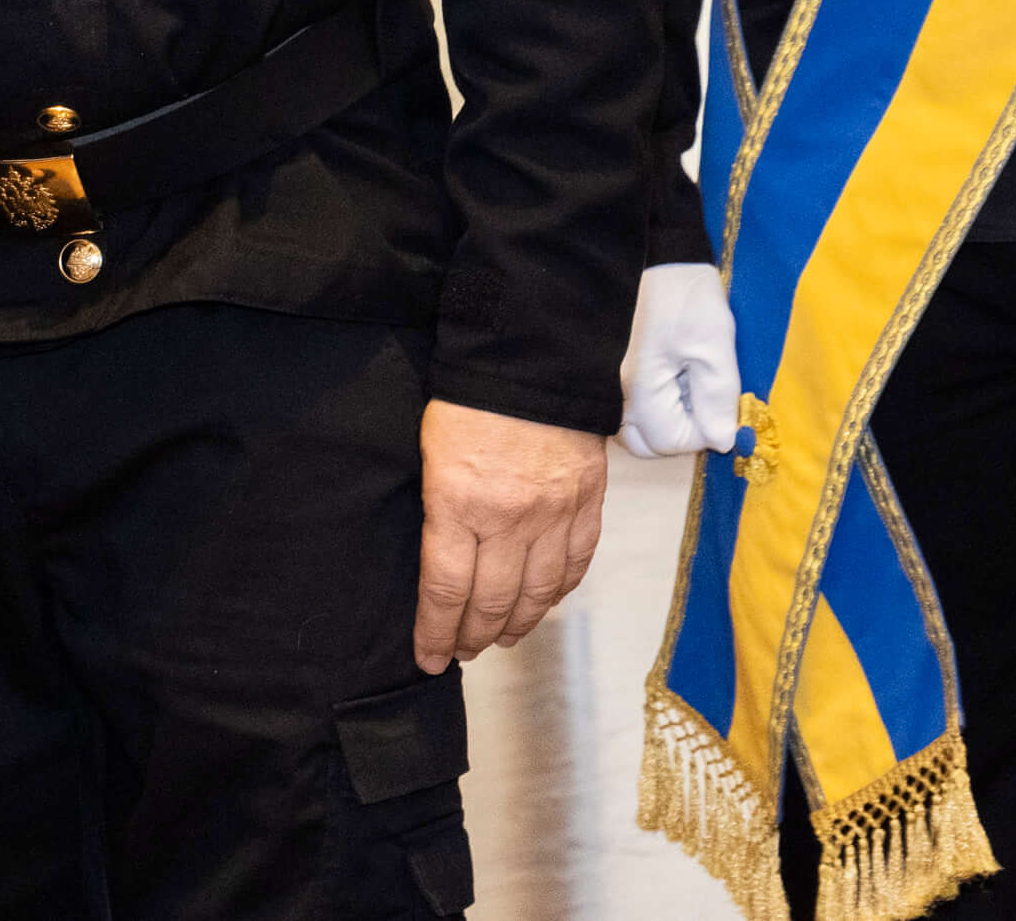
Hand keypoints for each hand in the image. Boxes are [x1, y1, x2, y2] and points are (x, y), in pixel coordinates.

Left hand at [414, 399, 605, 672]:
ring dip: (516, 624)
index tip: (428, 656)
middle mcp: (509, 520)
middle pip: (491, 601)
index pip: (446, 589)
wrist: (531, 360)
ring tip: (498, 638)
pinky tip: (541, 604)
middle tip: (461, 653)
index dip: (436, 631)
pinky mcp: (587, 505)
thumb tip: (438, 562)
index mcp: (459, 504)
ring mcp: (554, 516)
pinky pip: (574, 565)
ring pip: (536, 593)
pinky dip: (557, 593)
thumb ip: (438, 510)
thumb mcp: (430, 453)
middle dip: (473, 637)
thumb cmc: (466, 400)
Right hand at [617, 261, 742, 459]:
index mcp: (639, 389)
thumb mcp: (714, 345)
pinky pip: (624, 408)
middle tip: (698, 398)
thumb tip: (721, 442)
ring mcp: (605, 383)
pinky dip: (648, 406)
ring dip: (662, 420)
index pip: (671, 442)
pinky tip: (665, 379)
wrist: (656, 256)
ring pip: (632, 428)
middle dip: (677, 431)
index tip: (715, 398)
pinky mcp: (605, 372)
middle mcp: (613, 393)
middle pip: (644, 443)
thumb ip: (718, 398)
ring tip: (683, 386)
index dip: (702, 429)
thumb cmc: (687, 298)